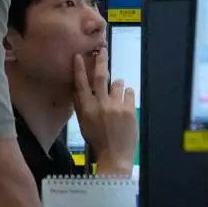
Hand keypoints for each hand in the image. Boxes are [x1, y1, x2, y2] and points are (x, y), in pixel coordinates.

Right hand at [72, 48, 136, 174]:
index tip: (79, 56)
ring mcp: (116, 106)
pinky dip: (127, 94)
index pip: (80, 84)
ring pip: (117, 84)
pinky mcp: (130, 110)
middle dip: (101, 62)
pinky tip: (125, 100)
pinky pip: (130, 93)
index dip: (79, 69)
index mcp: (86, 108)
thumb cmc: (96, 140)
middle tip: (103, 50)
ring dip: (117, 84)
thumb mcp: (83, 122)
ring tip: (118, 89)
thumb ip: (81, 105)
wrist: (115, 156)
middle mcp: (100, 104)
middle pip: (100, 77)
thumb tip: (78, 89)